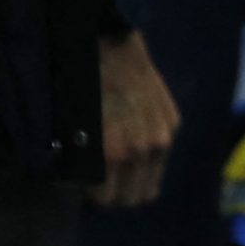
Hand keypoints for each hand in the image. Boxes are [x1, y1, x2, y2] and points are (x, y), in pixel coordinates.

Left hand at [92, 31, 178, 207]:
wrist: (111, 44)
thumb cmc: (82, 84)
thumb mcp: (70, 129)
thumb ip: (81, 164)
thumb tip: (82, 187)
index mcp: (115, 154)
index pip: (108, 201)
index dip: (94, 198)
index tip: (87, 188)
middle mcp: (144, 150)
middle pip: (134, 198)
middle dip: (116, 194)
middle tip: (103, 181)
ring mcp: (163, 136)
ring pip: (152, 183)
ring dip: (135, 181)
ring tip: (120, 166)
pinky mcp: (173, 122)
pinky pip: (161, 157)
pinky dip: (148, 157)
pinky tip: (134, 137)